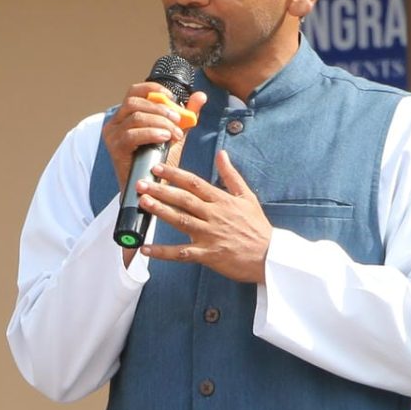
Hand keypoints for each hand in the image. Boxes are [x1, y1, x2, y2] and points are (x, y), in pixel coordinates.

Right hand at [102, 85, 205, 196]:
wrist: (151, 191)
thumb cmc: (159, 164)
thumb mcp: (175, 135)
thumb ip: (186, 116)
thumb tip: (200, 96)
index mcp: (126, 116)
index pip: (134, 92)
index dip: (153, 89)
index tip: (172, 97)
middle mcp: (115, 123)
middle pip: (135, 102)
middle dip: (160, 108)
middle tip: (178, 120)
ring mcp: (113, 136)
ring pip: (136, 117)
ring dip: (160, 122)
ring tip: (175, 134)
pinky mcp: (115, 149)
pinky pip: (132, 134)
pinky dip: (151, 133)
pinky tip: (164, 138)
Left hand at [135, 149, 273, 284]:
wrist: (269, 256)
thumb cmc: (257, 226)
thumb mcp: (247, 196)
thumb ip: (231, 175)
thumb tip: (222, 154)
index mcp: (222, 200)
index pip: (194, 183)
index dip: (175, 175)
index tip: (157, 168)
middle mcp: (214, 215)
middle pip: (184, 200)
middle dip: (161, 190)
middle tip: (141, 184)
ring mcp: (210, 235)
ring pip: (181, 221)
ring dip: (161, 212)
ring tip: (143, 203)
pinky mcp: (208, 254)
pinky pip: (182, 253)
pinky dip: (163, 252)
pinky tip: (145, 248)